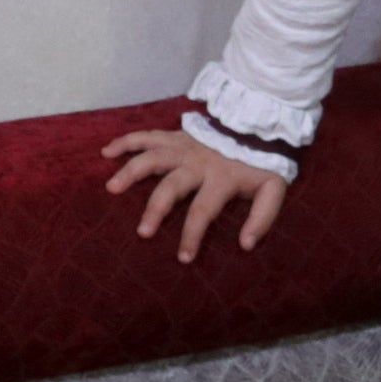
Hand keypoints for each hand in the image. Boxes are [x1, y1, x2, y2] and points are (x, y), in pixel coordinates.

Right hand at [99, 126, 288, 264]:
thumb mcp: (273, 189)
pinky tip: (106, 153)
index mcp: (221, 178)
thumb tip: (246, 245)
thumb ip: (263, 217)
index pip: (202, 211)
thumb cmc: (262, 163)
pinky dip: (126, 142)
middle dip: (156, 210)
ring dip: (131, 172)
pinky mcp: (176, 135)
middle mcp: (197, 162)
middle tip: (142, 232)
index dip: (191, 235)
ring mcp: (184, 146)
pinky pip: (147, 136)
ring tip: (112, 188)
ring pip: (152, 158)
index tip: (182, 258)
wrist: (258, 123)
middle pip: (171, 186)